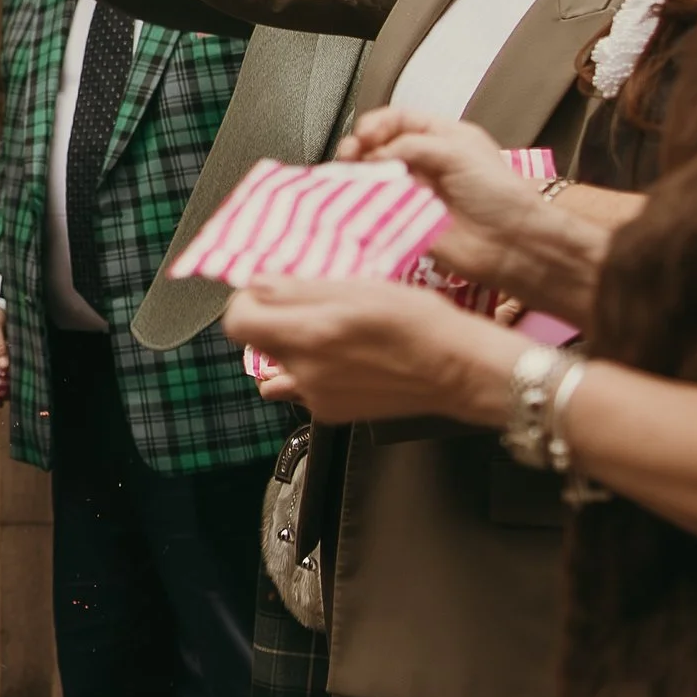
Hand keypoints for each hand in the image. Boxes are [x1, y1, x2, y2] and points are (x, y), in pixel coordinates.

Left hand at [222, 275, 514, 428]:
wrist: (458, 370)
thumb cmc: (420, 323)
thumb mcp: (361, 287)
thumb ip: (301, 289)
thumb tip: (257, 284)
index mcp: (309, 335)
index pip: (238, 322)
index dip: (246, 300)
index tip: (266, 289)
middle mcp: (305, 372)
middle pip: (257, 342)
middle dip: (271, 319)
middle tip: (304, 303)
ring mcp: (316, 396)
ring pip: (276, 366)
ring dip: (287, 347)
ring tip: (322, 332)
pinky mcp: (331, 412)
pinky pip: (300, 387)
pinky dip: (309, 370)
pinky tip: (341, 357)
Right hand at [337, 109, 550, 287]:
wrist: (512, 243)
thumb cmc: (498, 194)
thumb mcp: (458, 151)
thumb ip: (413, 145)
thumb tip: (374, 154)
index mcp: (440, 138)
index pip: (397, 121)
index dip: (376, 124)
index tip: (365, 135)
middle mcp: (423, 162)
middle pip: (377, 147)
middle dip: (359, 148)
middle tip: (350, 155)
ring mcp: (411, 192)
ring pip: (371, 177)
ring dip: (355, 175)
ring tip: (348, 178)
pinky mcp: (404, 222)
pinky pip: (373, 209)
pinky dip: (359, 203)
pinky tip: (354, 199)